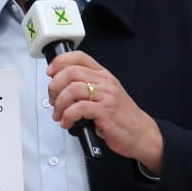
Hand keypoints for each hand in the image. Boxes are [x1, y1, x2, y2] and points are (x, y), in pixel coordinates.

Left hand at [46, 52, 163, 172]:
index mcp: (103, 75)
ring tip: (59, 114)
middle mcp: (105, 82)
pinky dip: (68, 116)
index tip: (50, 73)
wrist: (141, 133)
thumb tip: (59, 86)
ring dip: (59, 104)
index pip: (79, 57)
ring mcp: (106, 96)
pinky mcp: (106, 112)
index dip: (59, 62)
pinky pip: (79, 108)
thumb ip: (86, 87)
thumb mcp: (105, 95)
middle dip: (54, 87)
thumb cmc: (121, 116)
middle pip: (71, 72)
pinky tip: (68, 122)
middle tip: (53, 100)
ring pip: (73, 89)